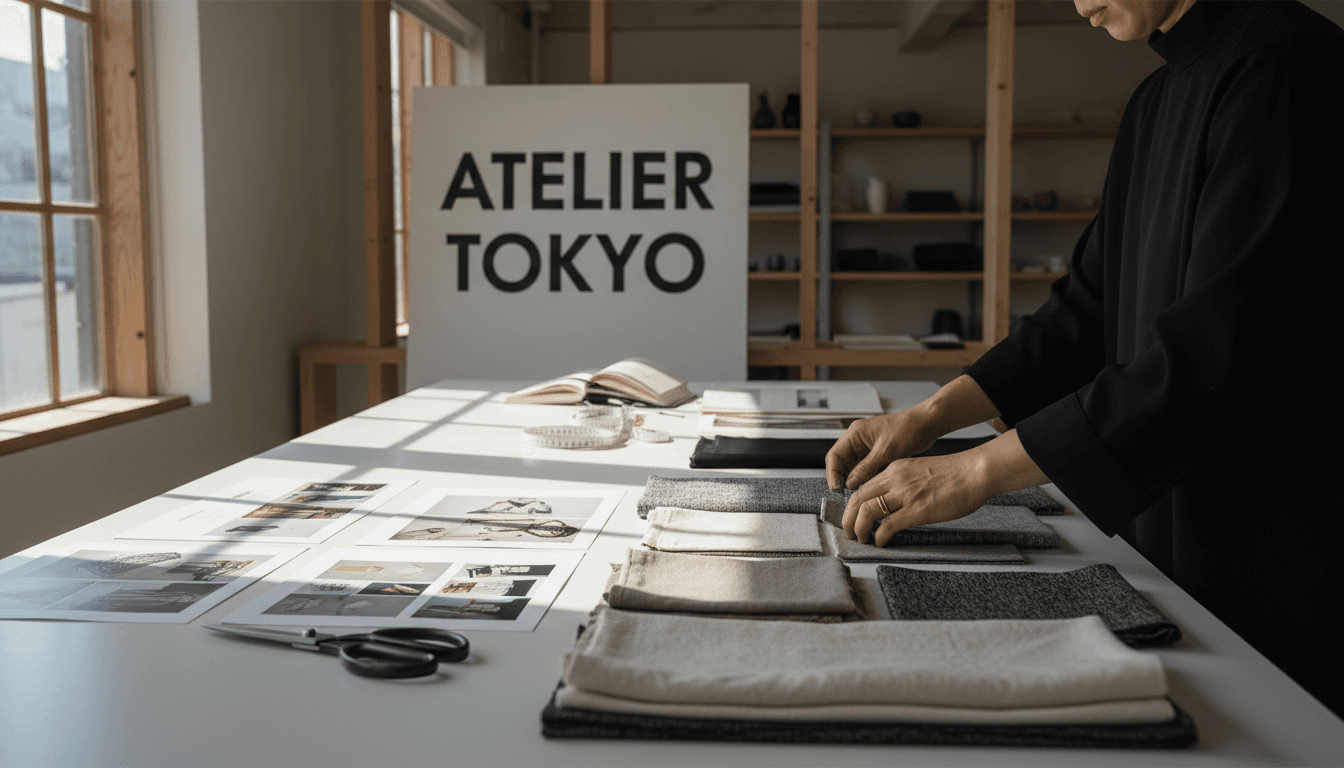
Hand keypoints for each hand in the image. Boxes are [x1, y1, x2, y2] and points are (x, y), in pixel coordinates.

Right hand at [826, 374, 1001, 490]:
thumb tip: (850, 484)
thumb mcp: (885, 451)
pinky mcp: (878, 453)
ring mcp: (868, 447)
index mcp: (855, 433)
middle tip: (846, 495)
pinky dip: (865, 478)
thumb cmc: (907, 430)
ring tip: (859, 494)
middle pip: (842, 462)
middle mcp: (858, 440)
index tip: (836, 488)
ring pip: (853, 467)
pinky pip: (865, 468)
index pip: (834, 455)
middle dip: (843, 478)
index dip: (833, 473)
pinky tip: (869, 488)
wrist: (926, 424)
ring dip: (854, 480)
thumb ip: (865, 468)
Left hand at [843, 430, 1050, 545]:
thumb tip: (893, 502)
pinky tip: (881, 543)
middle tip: (849, 533)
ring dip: (859, 529)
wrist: (974, 472)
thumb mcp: (918, 471)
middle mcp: (895, 479)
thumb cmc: (954, 474)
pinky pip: (889, 525)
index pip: (862, 487)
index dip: (852, 506)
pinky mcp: (918, 509)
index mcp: (894, 469)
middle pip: (858, 499)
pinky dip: (879, 536)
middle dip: (848, 519)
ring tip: (862, 539)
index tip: (852, 518)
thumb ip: (902, 484)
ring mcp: (906, 494)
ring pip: (868, 511)